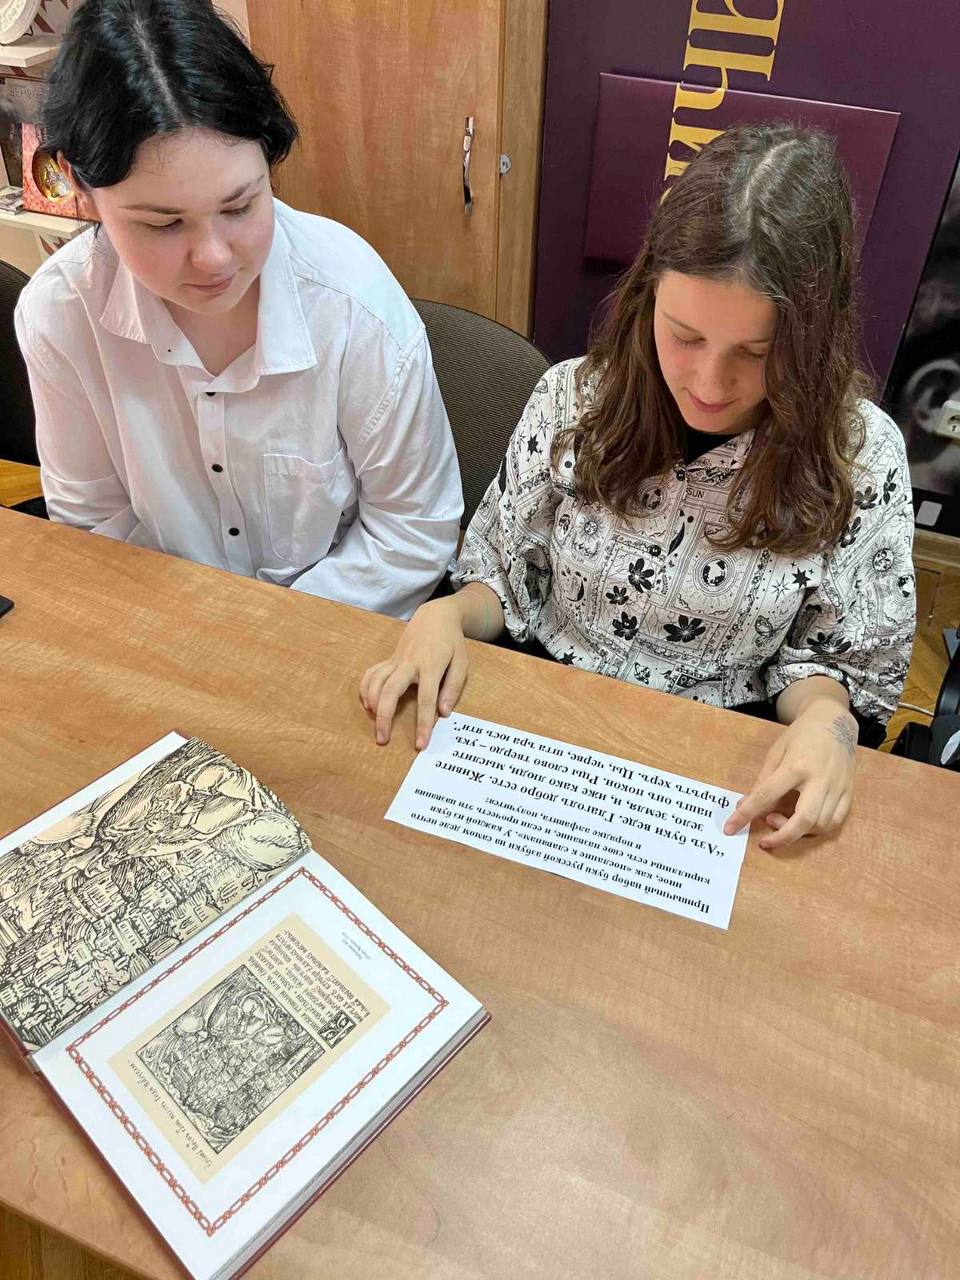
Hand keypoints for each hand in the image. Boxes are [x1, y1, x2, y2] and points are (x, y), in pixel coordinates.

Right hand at [359, 598, 469, 749]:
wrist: (435, 617)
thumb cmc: (451, 643)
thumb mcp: (462, 663)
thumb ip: (452, 687)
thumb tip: (443, 712)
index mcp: (431, 666)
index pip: (426, 699)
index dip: (423, 723)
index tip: (420, 744)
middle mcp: (409, 663)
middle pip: (390, 691)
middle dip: (384, 717)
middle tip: (382, 739)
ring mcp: (396, 660)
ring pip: (376, 682)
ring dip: (371, 704)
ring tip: (376, 725)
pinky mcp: (389, 658)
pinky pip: (371, 673)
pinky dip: (365, 689)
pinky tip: (368, 704)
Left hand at [723, 702, 857, 849]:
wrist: (835, 721)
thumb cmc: (801, 735)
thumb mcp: (776, 751)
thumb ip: (762, 781)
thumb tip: (745, 806)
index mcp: (796, 765)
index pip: (766, 796)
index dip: (745, 815)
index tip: (730, 829)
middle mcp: (820, 779)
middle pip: (804, 820)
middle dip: (782, 837)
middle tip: (765, 839)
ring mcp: (838, 787)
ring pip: (821, 825)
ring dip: (798, 833)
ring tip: (781, 820)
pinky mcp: (848, 792)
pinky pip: (835, 822)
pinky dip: (817, 829)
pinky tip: (803, 823)